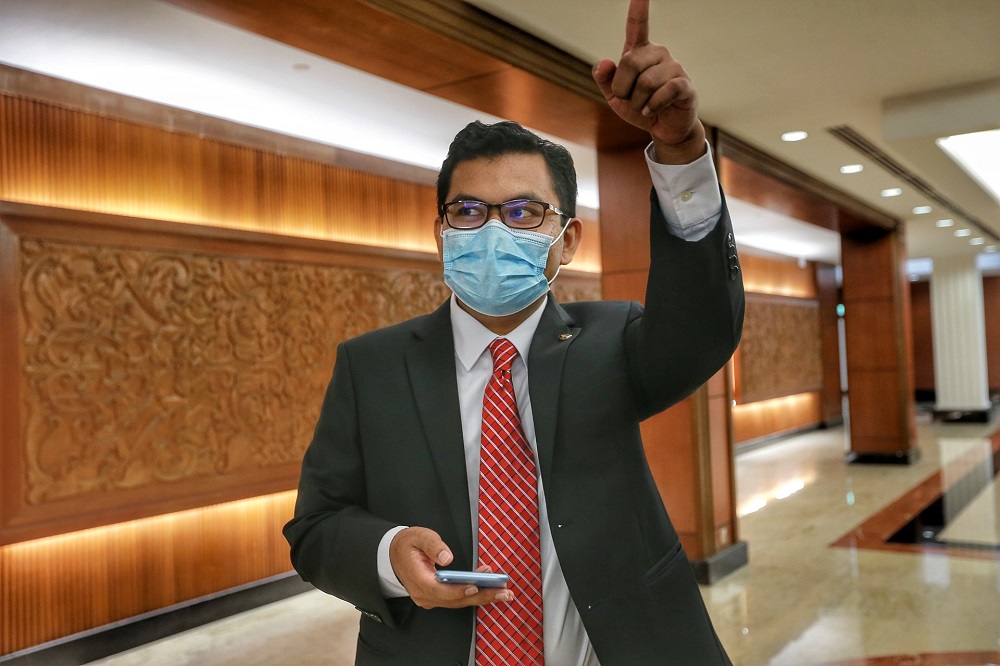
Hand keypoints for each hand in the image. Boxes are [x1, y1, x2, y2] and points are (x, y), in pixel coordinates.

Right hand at [389, 526, 513, 609]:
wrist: (394, 556)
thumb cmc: (407, 545)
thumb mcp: (418, 537)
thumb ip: (433, 546)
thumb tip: (447, 558)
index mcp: (418, 580)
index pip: (440, 591)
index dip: (459, 590)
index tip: (476, 585)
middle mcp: (425, 595)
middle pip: (455, 600)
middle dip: (481, 596)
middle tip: (503, 592)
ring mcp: (431, 598)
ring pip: (459, 601)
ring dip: (482, 596)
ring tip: (503, 591)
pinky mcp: (438, 597)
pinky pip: (457, 598)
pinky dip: (474, 593)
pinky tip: (489, 585)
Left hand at [592, 0, 705, 163]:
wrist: (663, 129)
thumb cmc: (639, 107)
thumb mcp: (614, 96)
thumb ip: (604, 79)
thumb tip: (604, 62)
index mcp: (639, 52)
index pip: (637, 25)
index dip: (638, 8)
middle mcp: (659, 53)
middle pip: (630, 62)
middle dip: (622, 88)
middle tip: (628, 100)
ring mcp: (674, 67)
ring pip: (646, 82)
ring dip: (637, 102)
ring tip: (644, 107)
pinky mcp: (685, 84)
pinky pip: (664, 92)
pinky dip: (652, 106)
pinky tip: (651, 111)